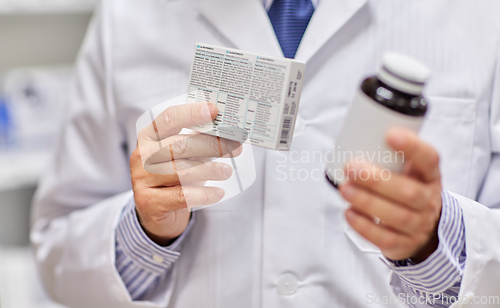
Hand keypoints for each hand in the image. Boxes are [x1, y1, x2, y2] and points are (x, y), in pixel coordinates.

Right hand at [130, 102, 241, 245]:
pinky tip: (218, 193)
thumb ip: (195, 141)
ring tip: (226, 171)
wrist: (156, 212)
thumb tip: (227, 131)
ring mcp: (142, 179)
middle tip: (235, 147)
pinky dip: (205, 194)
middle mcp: (142, 155)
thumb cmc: (173, 177)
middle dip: (212, 145)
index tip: (214, 110)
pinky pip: (183, 196)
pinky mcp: (150, 202)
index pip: (169, 118)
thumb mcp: (180, 155)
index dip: (192, 113)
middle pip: (179, 145)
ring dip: (210, 170)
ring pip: (181, 171)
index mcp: (149, 136)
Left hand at [339, 127, 441, 262]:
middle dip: (377, 180)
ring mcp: (418, 225)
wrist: (422, 228)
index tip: (391, 135)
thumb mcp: (408, 170)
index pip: (430, 159)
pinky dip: (364, 226)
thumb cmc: (406, 190)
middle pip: (409, 193)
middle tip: (352, 167)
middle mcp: (428, 201)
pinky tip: (349, 213)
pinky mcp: (404, 244)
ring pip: (397, 216)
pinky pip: (385, 239)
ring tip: (345, 189)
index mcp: (430, 176)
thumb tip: (354, 132)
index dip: (413, 147)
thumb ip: (389, 156)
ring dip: (367, 202)